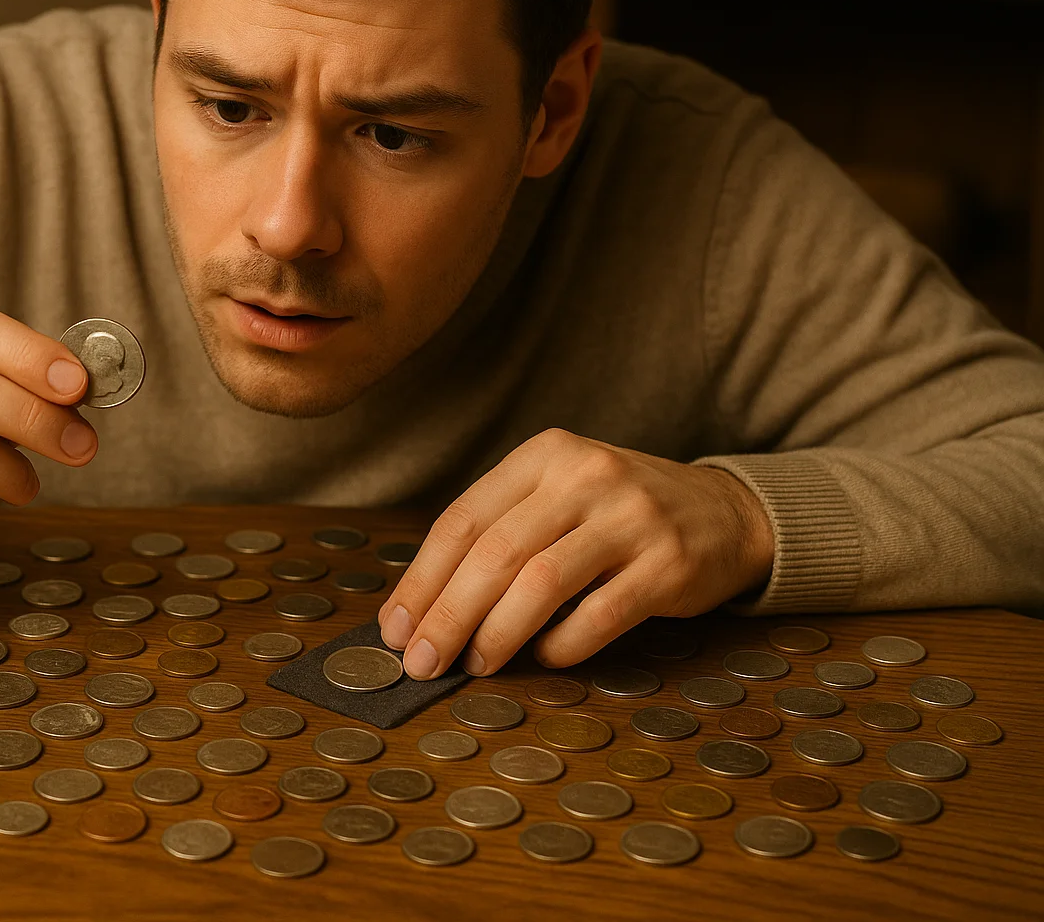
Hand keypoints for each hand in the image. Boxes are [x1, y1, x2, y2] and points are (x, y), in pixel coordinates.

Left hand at [376, 429, 773, 677]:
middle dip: (448, 614)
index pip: (463, 519)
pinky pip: (600, 615)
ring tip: (476, 664)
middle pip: (495, 553)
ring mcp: (631, 518)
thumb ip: (499, 534)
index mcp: (544, 455)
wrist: (724, 511)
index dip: (422, 579)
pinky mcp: (669, 563)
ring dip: (498, 634)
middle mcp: (585, 475)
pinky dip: (562, 645)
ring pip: (541, 583)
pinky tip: (543, 659)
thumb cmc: (615, 514)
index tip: (396, 628)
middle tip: (422, 662)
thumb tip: (423, 609)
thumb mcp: (557, 495)